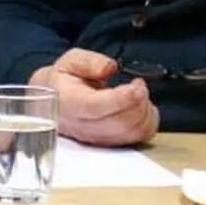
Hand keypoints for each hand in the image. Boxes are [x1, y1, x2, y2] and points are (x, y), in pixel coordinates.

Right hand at [30, 48, 159, 145]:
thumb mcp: (70, 61)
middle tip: (139, 85)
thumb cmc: (64, 81)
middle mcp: (82, 125)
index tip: (137, 86)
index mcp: (69, 102)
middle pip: (119, 123)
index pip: (96, 107)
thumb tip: (110, 67)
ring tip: (139, 94)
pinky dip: (148, 122)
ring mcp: (97, 138)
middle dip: (139, 103)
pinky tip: (141, 107)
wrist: (57, 102)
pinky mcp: (110, 143)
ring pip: (132, 132)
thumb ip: (89, 61)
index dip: (122, 99)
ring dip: (145, 112)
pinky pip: (138, 138)